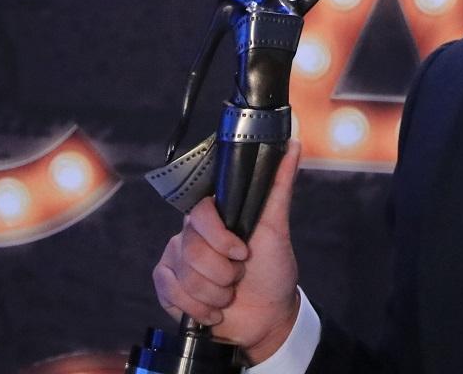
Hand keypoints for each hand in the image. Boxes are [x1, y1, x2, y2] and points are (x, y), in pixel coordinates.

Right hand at [152, 139, 303, 361]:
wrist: (266, 317)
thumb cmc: (272, 269)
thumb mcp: (277, 228)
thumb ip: (279, 185)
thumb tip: (294, 144)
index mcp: (215, 215)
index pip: (200, 213)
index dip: (220, 238)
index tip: (243, 253)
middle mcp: (191, 233)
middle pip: (192, 250)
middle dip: (224, 273)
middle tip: (239, 276)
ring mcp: (176, 259)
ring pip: (185, 276)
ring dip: (215, 294)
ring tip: (229, 295)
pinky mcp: (168, 285)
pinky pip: (170, 292)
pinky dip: (197, 308)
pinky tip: (212, 310)